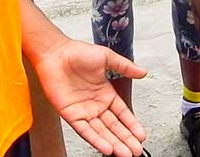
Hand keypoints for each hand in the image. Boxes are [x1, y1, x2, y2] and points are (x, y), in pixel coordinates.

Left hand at [33, 38, 146, 156]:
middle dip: (126, 139)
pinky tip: (106, 147)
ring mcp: (84, 111)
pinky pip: (85, 131)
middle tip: (136, 150)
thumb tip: (143, 72)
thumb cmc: (77, 52)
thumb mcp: (107, 57)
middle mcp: (96, 105)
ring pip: (102, 132)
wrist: (55, 53)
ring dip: (114, 143)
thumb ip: (125, 67)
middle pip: (114, 127)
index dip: (132, 124)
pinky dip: (96, 140)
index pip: (122, 113)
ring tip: (126, 153)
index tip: (141, 135)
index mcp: (105, 93)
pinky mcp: (71, 115)